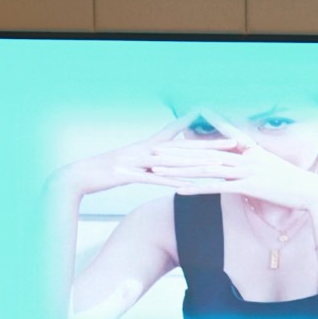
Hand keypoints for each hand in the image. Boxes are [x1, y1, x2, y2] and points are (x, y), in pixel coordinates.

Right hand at [50, 112, 231, 198]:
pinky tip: (190, 186)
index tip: (225, 131)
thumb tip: (172, 164)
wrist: (81, 175)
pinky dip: (174, 183)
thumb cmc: (109, 171)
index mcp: (150, 145)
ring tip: (221, 165)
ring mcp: (140, 161)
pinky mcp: (131, 175)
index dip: (204, 134)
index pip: (182, 137)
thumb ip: (154, 162)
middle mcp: (148, 149)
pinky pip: (156, 180)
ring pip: (175, 162)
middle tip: (236, 143)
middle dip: (212, 146)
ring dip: (198, 164)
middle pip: (186, 147)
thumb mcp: (135, 164)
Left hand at [166, 114, 317, 213]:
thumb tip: (250, 175)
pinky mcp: (247, 187)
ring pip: (205, 168)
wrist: (313, 193)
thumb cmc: (297, 187)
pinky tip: (178, 189)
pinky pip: (216, 187)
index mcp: (251, 151)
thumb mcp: (275, 173)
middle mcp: (245, 157)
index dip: (201, 130)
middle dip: (176, 153)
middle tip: (154, 151)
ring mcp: (245, 171)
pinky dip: (197, 188)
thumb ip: (258, 170)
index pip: (223, 136)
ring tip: (157, 169)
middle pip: (204, 153)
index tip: (181, 126)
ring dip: (179, 170)